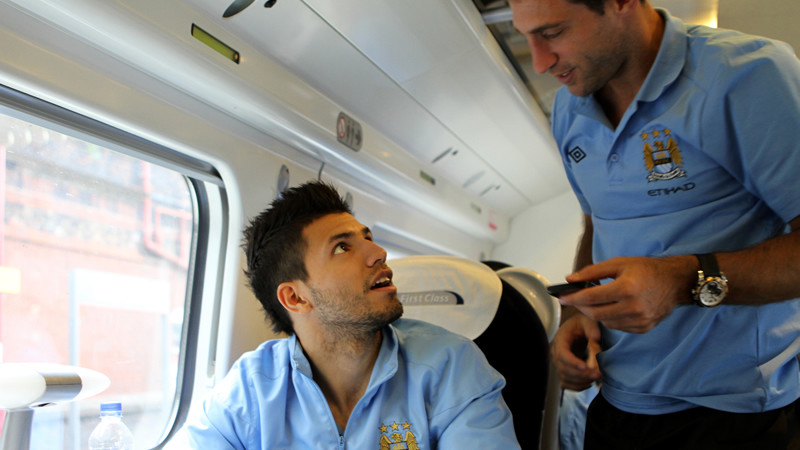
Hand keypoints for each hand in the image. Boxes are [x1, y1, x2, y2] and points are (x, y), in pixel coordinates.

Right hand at [551, 313, 601, 390]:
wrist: (579, 328)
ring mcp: (559, 363)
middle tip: (598, 374)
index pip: (562, 354)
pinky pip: (566, 383)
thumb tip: (595, 338)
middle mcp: (556, 352)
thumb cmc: (583, 324)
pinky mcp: (564, 371)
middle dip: (581, 374)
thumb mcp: (588, 321)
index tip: (585, 367)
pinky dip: (577, 386)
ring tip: (596, 377)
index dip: (572, 362)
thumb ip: (591, 328)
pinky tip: (589, 383)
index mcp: (560, 339)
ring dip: (581, 381)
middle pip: (563, 368)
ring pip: (565, 378)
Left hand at [560, 256, 695, 332]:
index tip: (561, 297)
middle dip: (581, 307)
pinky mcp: (644, 328)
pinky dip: (610, 319)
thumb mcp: (619, 263)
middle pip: (596, 313)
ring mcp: (640, 320)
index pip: (591, 297)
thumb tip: (570, 279)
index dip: (573, 298)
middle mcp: (633, 307)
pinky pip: (618, 327)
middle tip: (575, 300)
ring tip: (594, 302)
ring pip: (606, 322)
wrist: (676, 282)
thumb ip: (592, 271)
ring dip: (596, 313)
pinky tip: (611, 308)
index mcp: (626, 288)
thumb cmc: (646, 269)